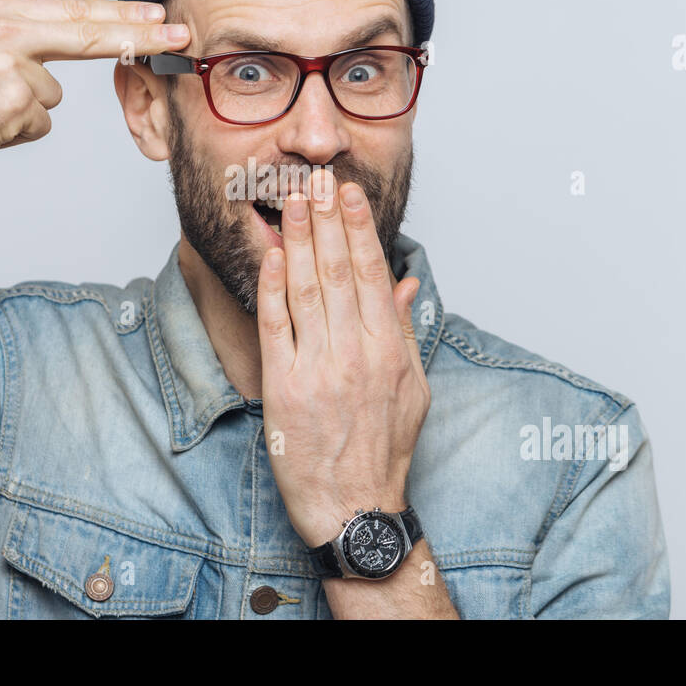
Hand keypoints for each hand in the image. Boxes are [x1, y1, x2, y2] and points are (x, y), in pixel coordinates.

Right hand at [0, 0, 188, 194]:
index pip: (74, 9)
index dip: (122, 13)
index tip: (158, 14)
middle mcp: (4, 32)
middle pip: (90, 33)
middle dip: (141, 35)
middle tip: (181, 36)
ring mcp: (10, 69)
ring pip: (54, 92)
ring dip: (28, 107)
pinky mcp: (14, 105)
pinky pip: (40, 121)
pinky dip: (18, 129)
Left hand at [255, 167, 430, 547]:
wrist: (355, 507)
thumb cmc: (383, 449)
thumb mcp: (412, 388)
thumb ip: (404, 330)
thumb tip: (406, 283)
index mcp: (389, 350)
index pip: (372, 274)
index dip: (359, 228)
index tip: (349, 193)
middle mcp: (355, 354)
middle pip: (339, 272)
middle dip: (327, 220)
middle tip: (317, 179)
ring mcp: (318, 369)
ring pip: (307, 289)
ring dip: (300, 240)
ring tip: (293, 201)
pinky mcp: (284, 387)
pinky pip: (276, 326)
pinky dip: (273, 287)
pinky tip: (272, 255)